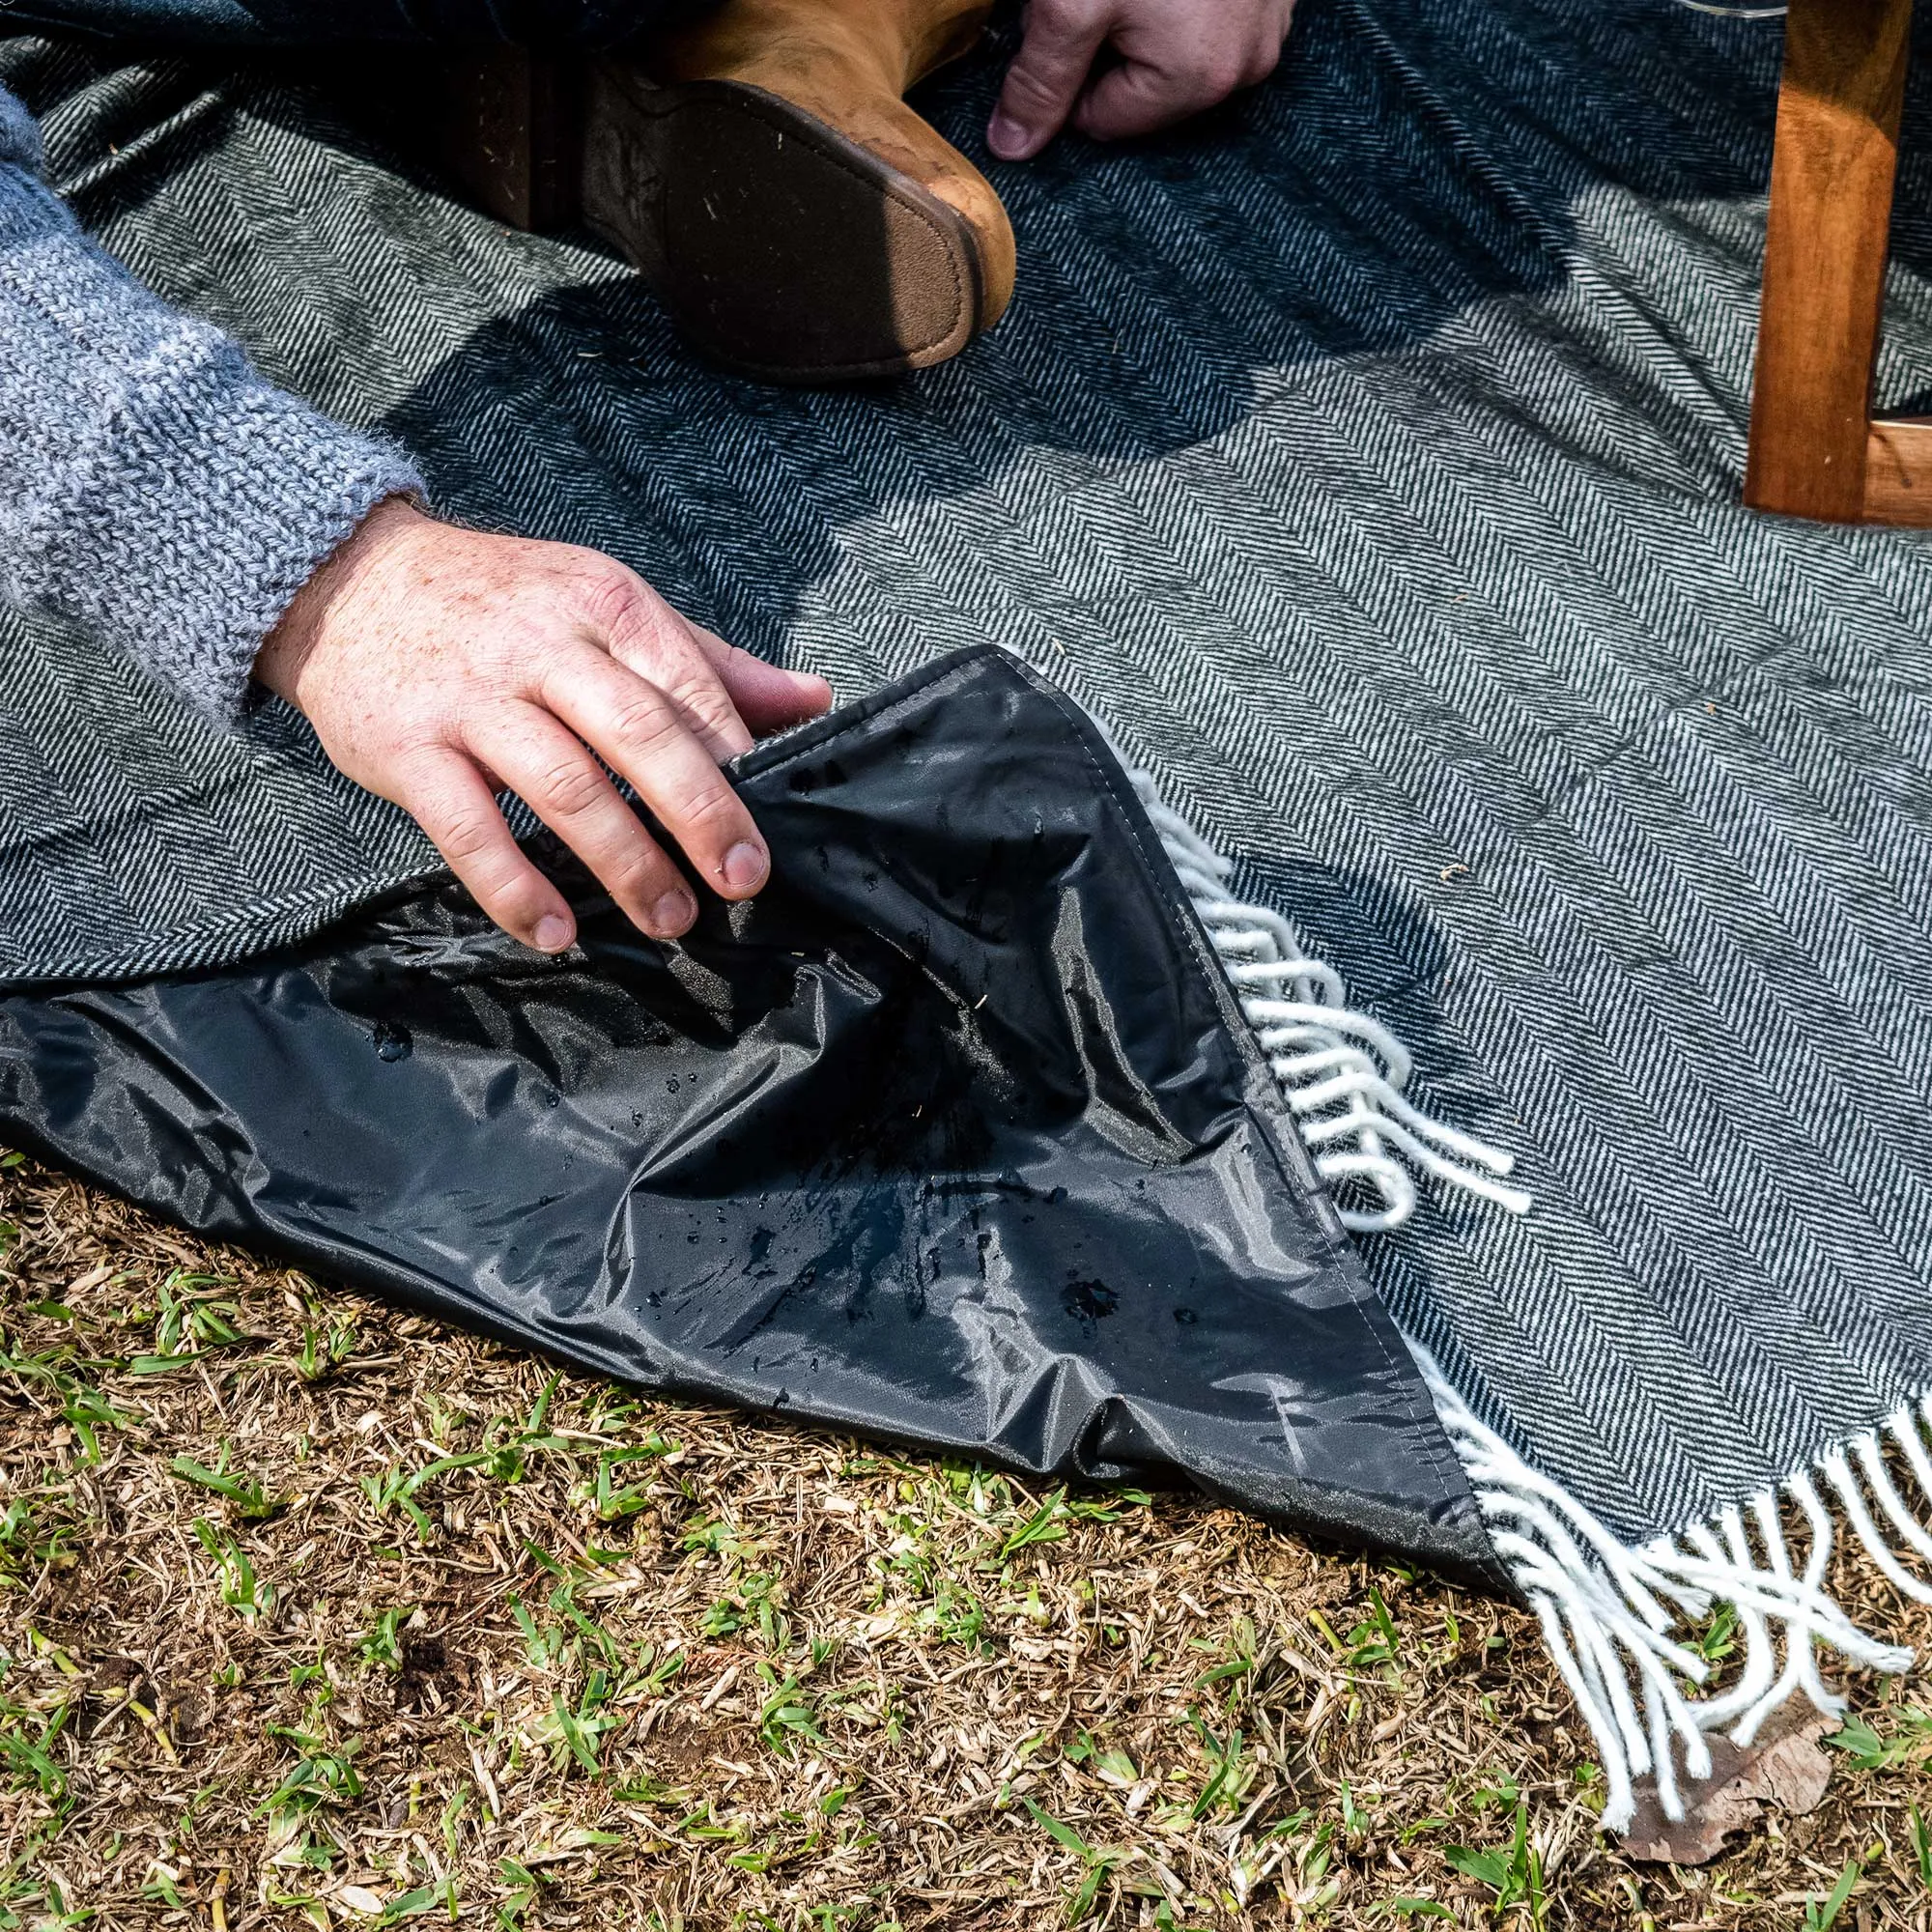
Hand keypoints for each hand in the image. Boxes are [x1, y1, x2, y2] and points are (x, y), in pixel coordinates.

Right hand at [255, 499, 831, 952]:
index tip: (771, 823)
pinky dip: (515, 886)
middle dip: (699, 812)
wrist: (345, 575)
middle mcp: (542, 645)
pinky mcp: (407, 748)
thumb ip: (708, 663)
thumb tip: (816, 702)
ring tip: (670, 919)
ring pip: (564, 785)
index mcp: (604, 603)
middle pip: (638, 732)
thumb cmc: (500, 603)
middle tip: (741, 879)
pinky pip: (468, 829)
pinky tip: (557, 930)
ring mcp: (471, 698)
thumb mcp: (604, 604)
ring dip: (625, 861)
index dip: (736, 757)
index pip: (687, 684)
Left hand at [985, 0, 1294, 160]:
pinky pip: (1208, 18)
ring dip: (1141, 20)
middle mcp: (1244, 67)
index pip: (1101, 120)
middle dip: (1107, 45)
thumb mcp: (1073, 6)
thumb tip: (1012, 148)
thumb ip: (1041, 81)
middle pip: (1141, 89)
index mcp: (1197, 81)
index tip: (1067, 16)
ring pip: (1172, 52)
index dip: (1068, 71)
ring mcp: (1266, 26)